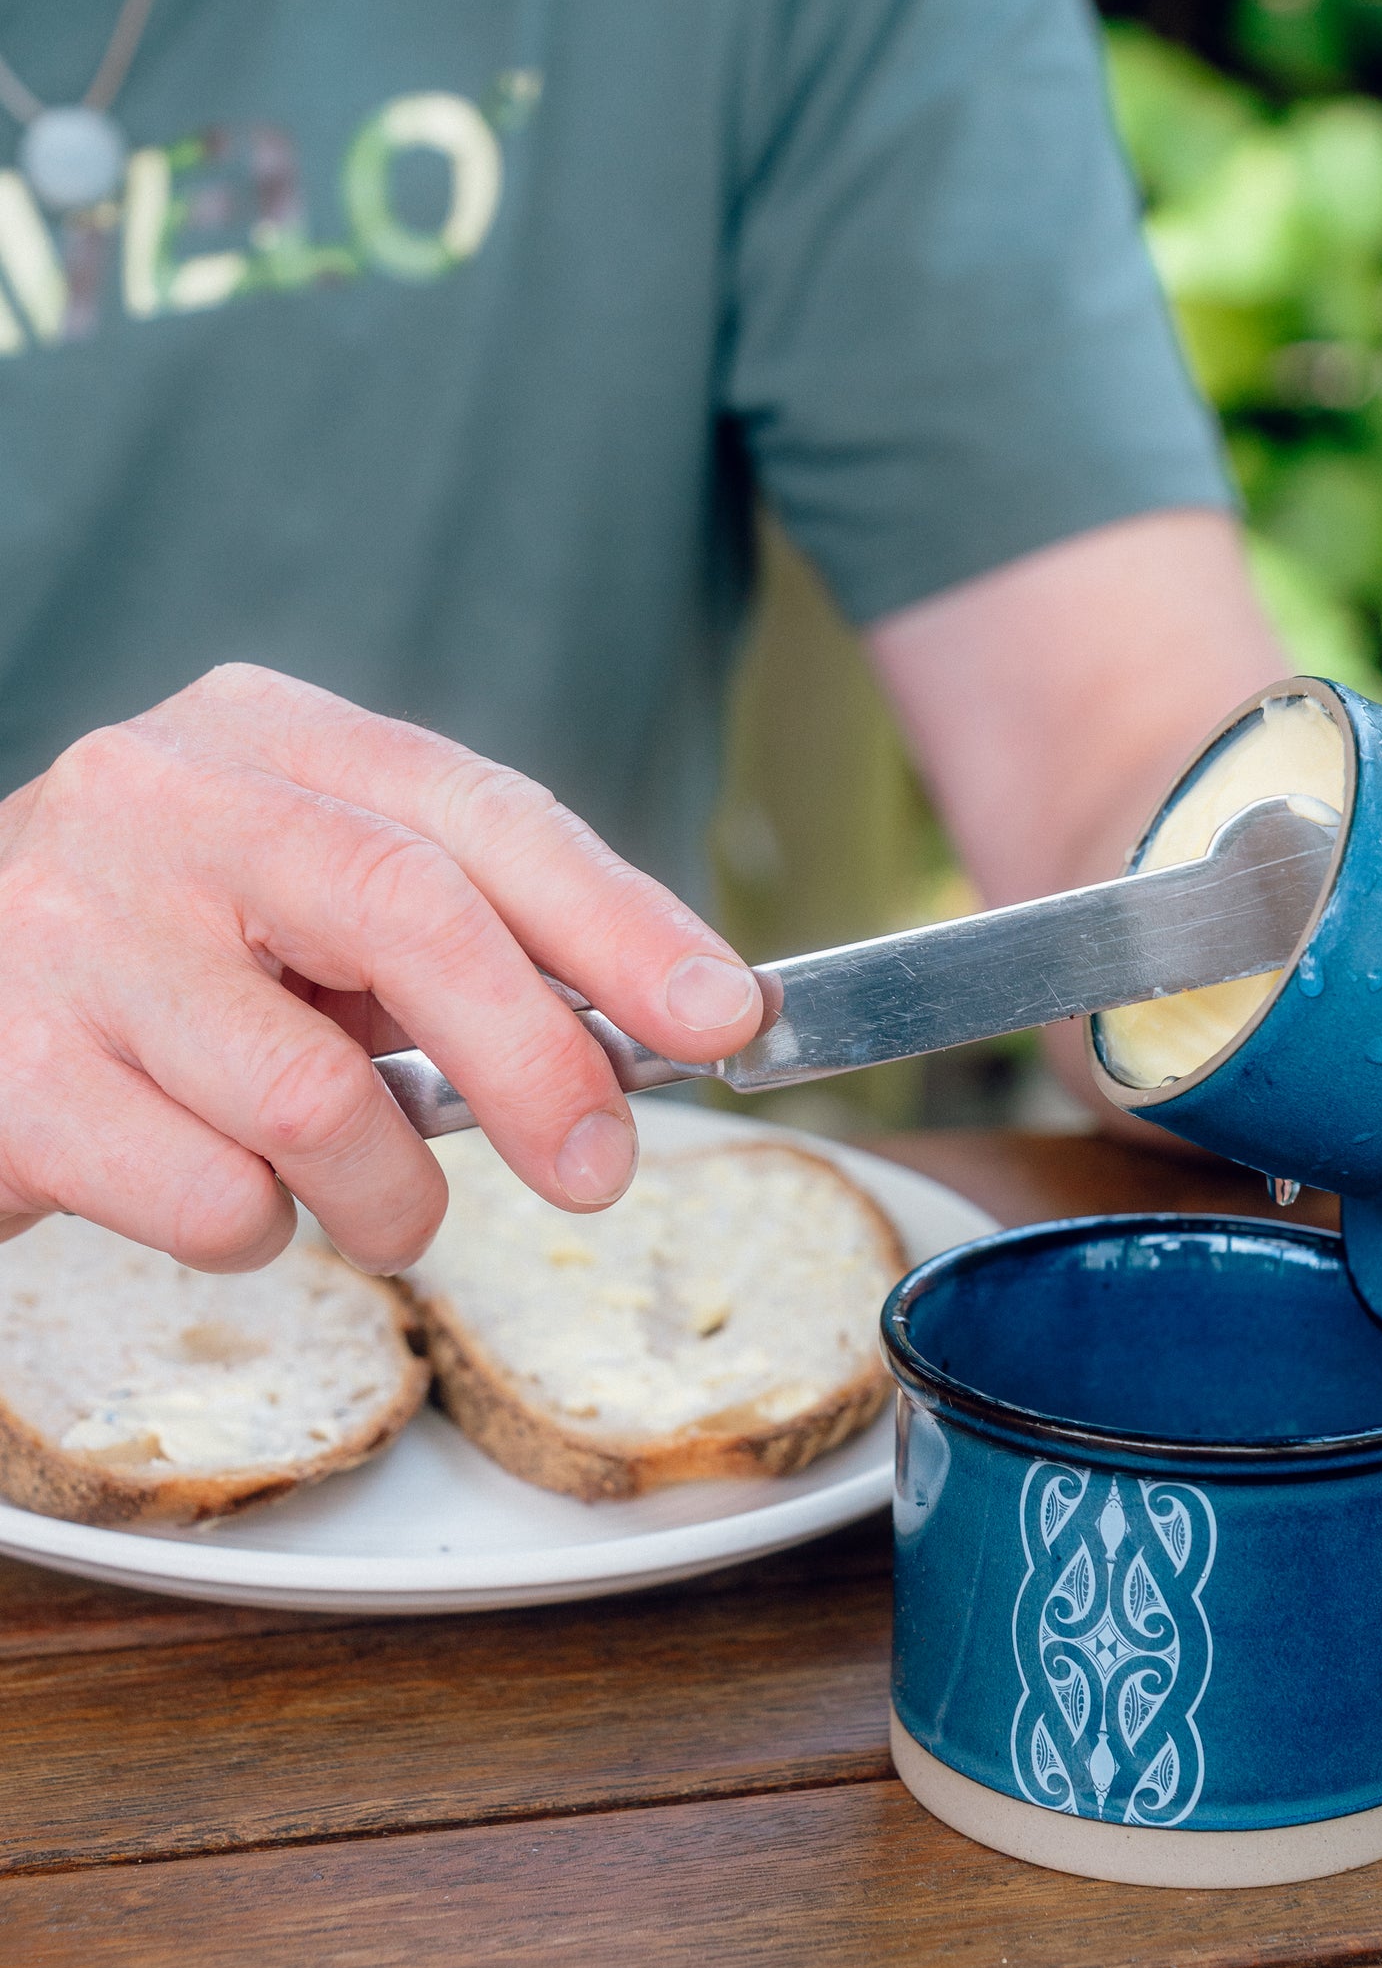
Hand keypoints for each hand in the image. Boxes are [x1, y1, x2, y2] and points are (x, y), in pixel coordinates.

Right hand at [0, 664, 763, 1272]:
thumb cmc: (165, 970)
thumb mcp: (303, 909)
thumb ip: (448, 942)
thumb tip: (644, 1028)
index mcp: (266, 736)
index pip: (476, 809)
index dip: (618, 916)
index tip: (724, 1011)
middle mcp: (161, 800)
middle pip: (407, 910)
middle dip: (539, 1057)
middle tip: (600, 1167)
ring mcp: (70, 926)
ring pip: (310, 1092)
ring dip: (389, 1192)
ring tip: (380, 1208)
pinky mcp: (11, 1067)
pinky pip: (210, 1195)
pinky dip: (258, 1232)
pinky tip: (220, 1193)